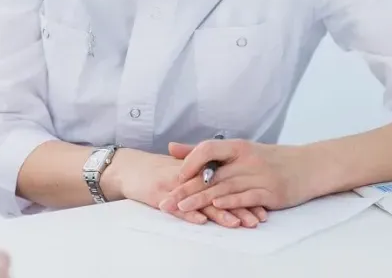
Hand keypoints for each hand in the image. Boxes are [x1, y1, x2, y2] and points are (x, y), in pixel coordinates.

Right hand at [106, 148, 263, 227]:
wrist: (128, 167)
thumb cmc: (157, 170)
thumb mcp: (183, 170)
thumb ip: (205, 176)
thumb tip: (233, 190)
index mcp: (197, 171)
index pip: (225, 184)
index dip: (244, 195)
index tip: (262, 208)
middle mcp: (189, 177)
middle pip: (218, 193)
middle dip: (239, 207)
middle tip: (257, 220)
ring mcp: (173, 186)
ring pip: (200, 200)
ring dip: (218, 213)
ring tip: (237, 224)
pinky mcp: (159, 194)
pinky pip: (175, 206)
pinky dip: (188, 214)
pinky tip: (201, 221)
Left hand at [161, 140, 318, 214]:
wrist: (309, 166)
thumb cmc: (270, 159)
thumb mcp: (238, 150)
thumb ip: (204, 151)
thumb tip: (171, 148)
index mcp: (238, 147)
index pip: (208, 149)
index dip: (190, 162)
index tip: (176, 176)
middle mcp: (248, 159)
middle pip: (212, 174)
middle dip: (187, 188)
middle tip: (167, 200)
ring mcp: (260, 176)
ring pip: (226, 187)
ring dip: (202, 199)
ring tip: (183, 208)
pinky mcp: (272, 192)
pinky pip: (248, 197)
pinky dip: (231, 202)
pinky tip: (217, 207)